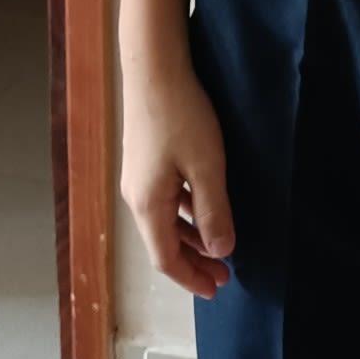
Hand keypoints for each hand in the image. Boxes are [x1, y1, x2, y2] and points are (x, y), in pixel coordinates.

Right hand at [120, 66, 237, 300]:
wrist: (153, 68)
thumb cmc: (181, 115)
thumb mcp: (207, 167)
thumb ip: (214, 212)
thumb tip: (220, 252)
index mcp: (149, 205)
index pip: (166, 259)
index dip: (191, 278)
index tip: (217, 290)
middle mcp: (136, 196)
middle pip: (162, 243)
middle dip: (193, 263)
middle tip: (223, 276)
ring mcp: (137, 178)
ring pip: (164, 222)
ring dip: (190, 238)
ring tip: (217, 247)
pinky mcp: (143, 160)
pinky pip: (164, 201)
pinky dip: (184, 215)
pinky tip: (203, 208)